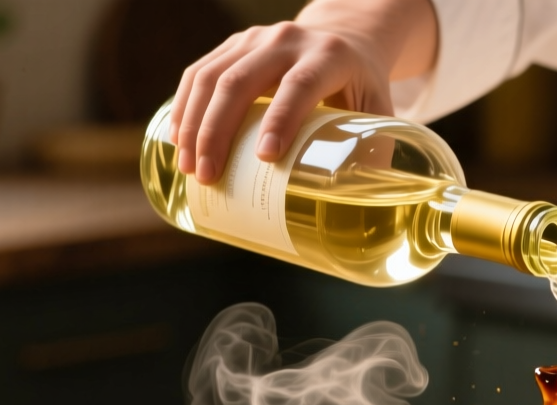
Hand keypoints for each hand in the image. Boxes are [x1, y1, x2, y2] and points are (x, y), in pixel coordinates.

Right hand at [173, 0, 436, 184]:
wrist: (344, 39)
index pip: (300, 85)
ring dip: (194, 124)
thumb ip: (375, 153)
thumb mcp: (378, 112)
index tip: (265, 157)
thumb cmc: (362, 87)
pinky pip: (199, 72)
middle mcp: (288, 41)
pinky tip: (178, 138)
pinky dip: (184, 106)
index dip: (281, 119)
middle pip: (241, 81)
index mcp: (329, 56)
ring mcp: (256, 39)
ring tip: (189, 167)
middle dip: (218, 131)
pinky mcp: (234, 45)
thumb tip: (365, 212)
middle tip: (208, 176)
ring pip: (212, 76)